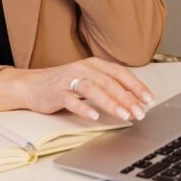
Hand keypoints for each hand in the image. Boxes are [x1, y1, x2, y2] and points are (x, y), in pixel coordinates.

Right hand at [16, 58, 154, 121]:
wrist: (31, 85)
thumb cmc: (63, 84)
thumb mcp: (88, 80)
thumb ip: (107, 86)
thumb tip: (134, 101)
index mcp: (94, 64)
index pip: (120, 73)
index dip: (136, 86)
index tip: (148, 100)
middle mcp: (83, 68)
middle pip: (109, 82)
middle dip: (127, 98)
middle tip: (140, 112)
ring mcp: (69, 79)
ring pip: (93, 89)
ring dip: (111, 103)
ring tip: (124, 115)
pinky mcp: (56, 92)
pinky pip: (71, 100)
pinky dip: (84, 108)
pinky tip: (94, 116)